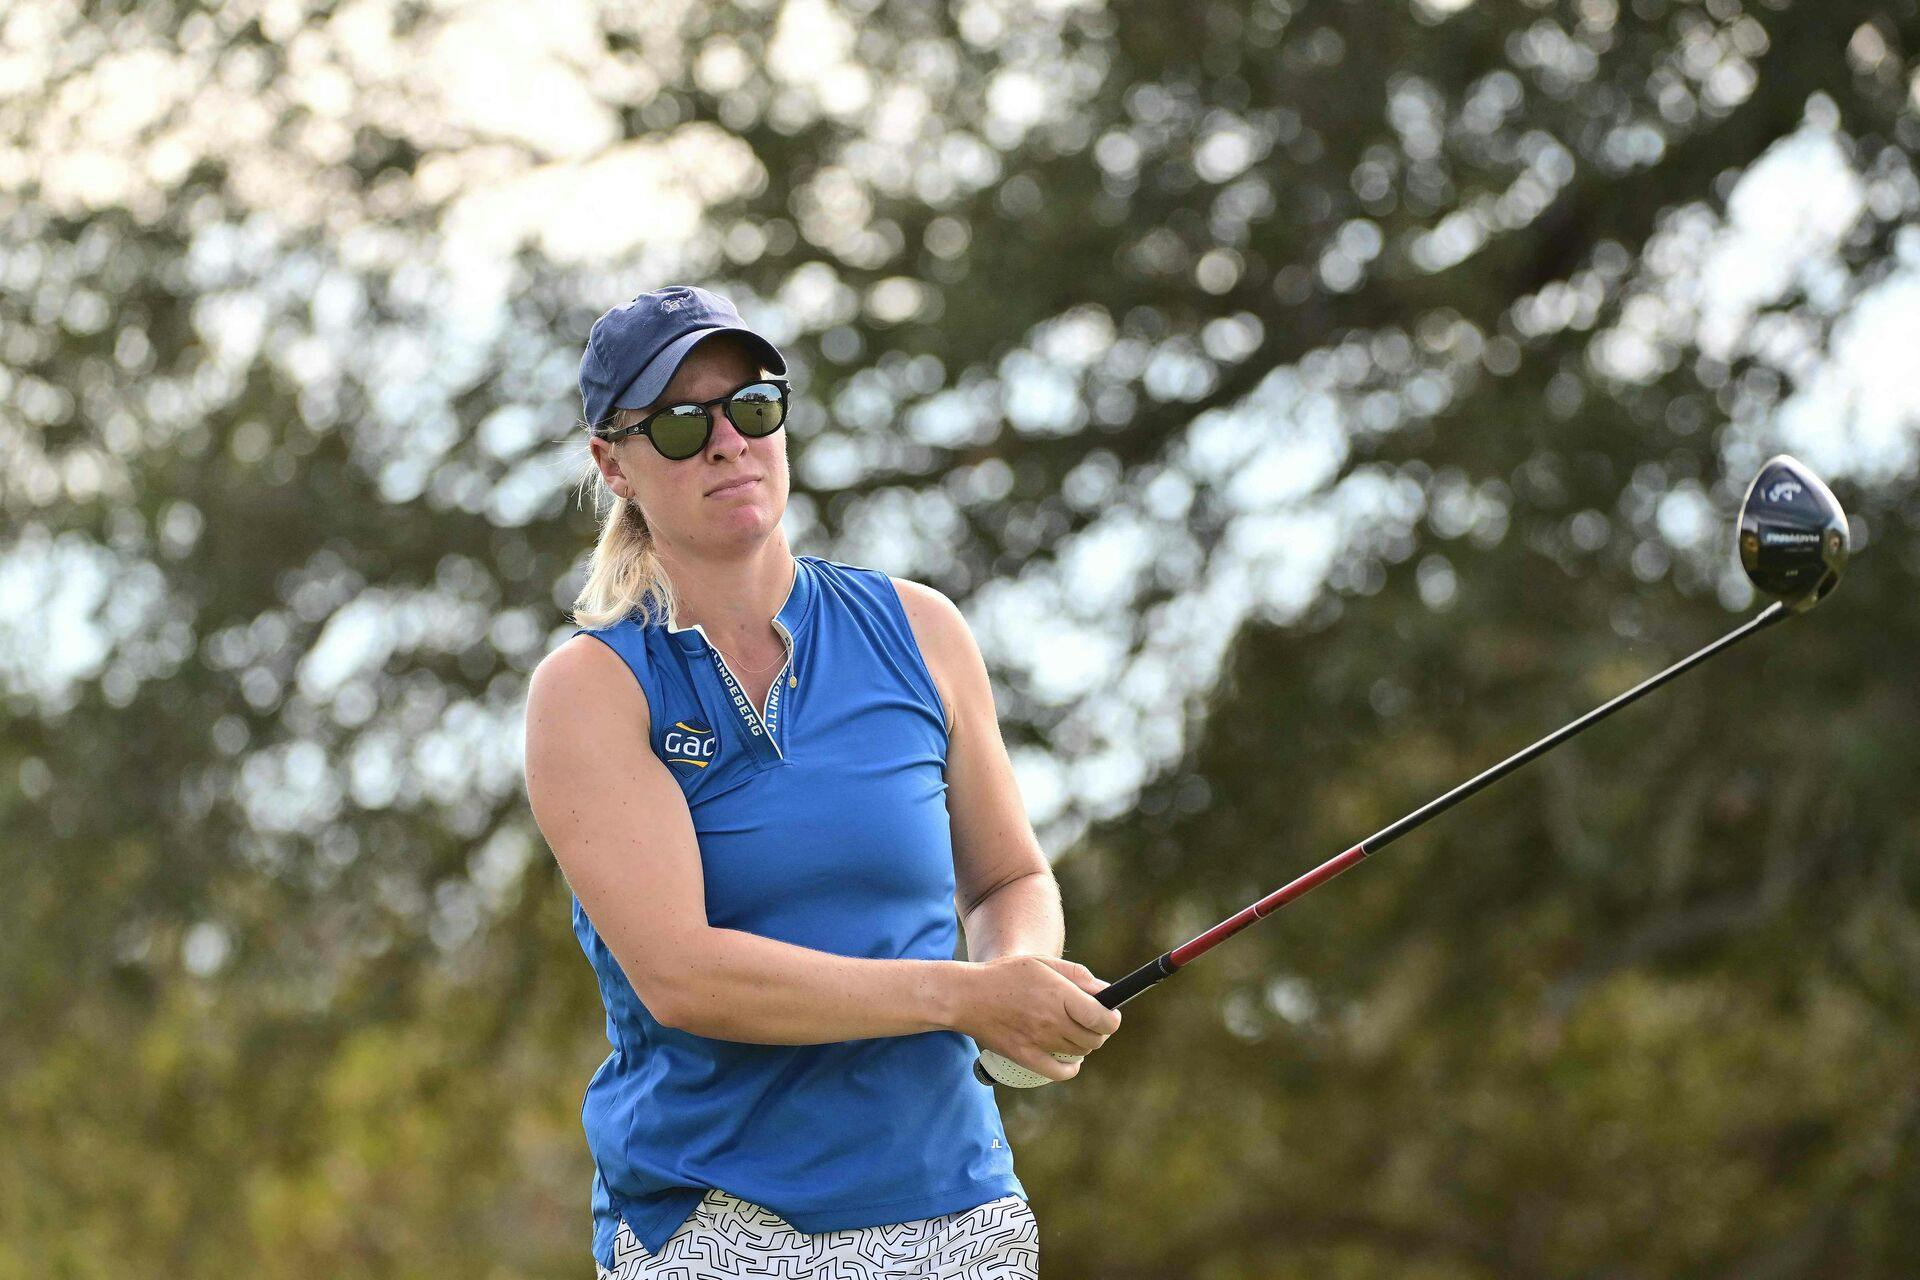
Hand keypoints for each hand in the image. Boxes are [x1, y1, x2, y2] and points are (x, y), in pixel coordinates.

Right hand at [954, 955, 1121, 1083]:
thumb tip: (1105, 992)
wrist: (966, 997)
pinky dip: (1070, 1068)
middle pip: (1094, 1039)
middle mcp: (1052, 1020)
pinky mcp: (1025, 1057)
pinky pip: (1060, 1073)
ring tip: (1071, 1032)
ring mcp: (1039, 1041)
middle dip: (1097, 1031)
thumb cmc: (1006, 975)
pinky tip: (1069, 1060)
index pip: (1103, 1018)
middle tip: (1088, 1022)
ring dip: (1081, 1044)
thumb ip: (1077, 975)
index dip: (1112, 1019)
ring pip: (1079, 1053)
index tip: (1110, 1015)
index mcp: (1059, 995)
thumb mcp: (1043, 963)